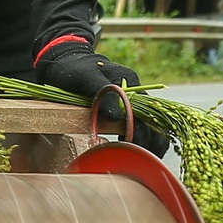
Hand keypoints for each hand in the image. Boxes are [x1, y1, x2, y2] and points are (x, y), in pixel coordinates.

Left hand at [36, 43, 171, 155]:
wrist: (66, 61)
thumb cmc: (72, 68)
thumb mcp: (84, 77)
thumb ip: (102, 93)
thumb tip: (117, 117)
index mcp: (130, 83)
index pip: (145, 113)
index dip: (141, 134)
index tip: (130, 149)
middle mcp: (137, 94)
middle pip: (155, 123)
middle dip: (148, 143)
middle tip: (135, 160)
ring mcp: (133, 103)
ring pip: (154, 128)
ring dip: (150, 145)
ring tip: (138, 161)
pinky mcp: (126, 111)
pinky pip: (143, 129)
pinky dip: (142, 142)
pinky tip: (133, 154)